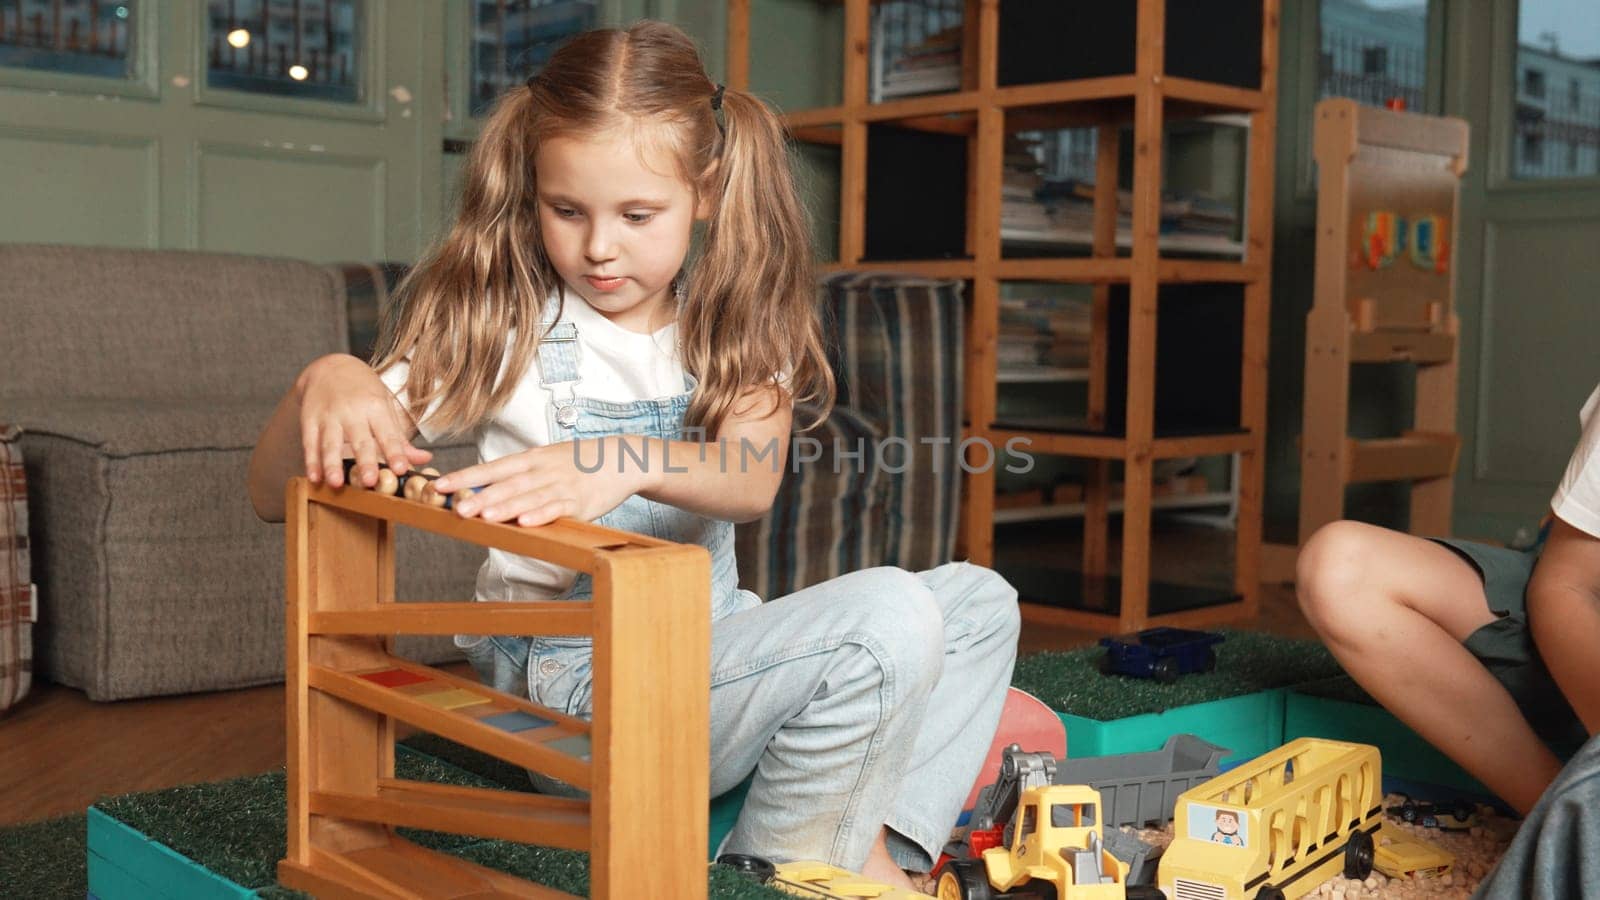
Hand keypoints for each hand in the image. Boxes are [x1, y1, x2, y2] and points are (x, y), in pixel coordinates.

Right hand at [297, 353, 431, 487]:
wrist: (331, 367)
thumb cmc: (364, 392)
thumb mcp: (385, 407)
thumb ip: (400, 438)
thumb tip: (426, 459)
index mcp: (376, 408)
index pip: (388, 434)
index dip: (395, 452)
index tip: (401, 469)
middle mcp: (352, 411)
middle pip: (360, 440)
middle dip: (365, 460)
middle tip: (370, 481)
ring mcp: (329, 416)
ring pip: (330, 442)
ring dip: (332, 464)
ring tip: (335, 483)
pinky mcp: (309, 419)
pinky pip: (309, 442)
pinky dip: (310, 461)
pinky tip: (314, 477)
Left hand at [434, 437, 648, 526]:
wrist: (619, 459)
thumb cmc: (576, 463)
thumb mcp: (544, 461)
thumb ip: (516, 475)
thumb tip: (480, 488)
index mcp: (530, 459)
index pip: (492, 468)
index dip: (466, 477)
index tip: (440, 485)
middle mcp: (542, 470)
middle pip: (507, 484)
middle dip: (481, 497)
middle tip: (457, 508)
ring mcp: (561, 485)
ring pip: (529, 497)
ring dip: (506, 507)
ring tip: (484, 517)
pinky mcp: (580, 501)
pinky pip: (558, 508)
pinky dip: (542, 515)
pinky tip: (526, 523)